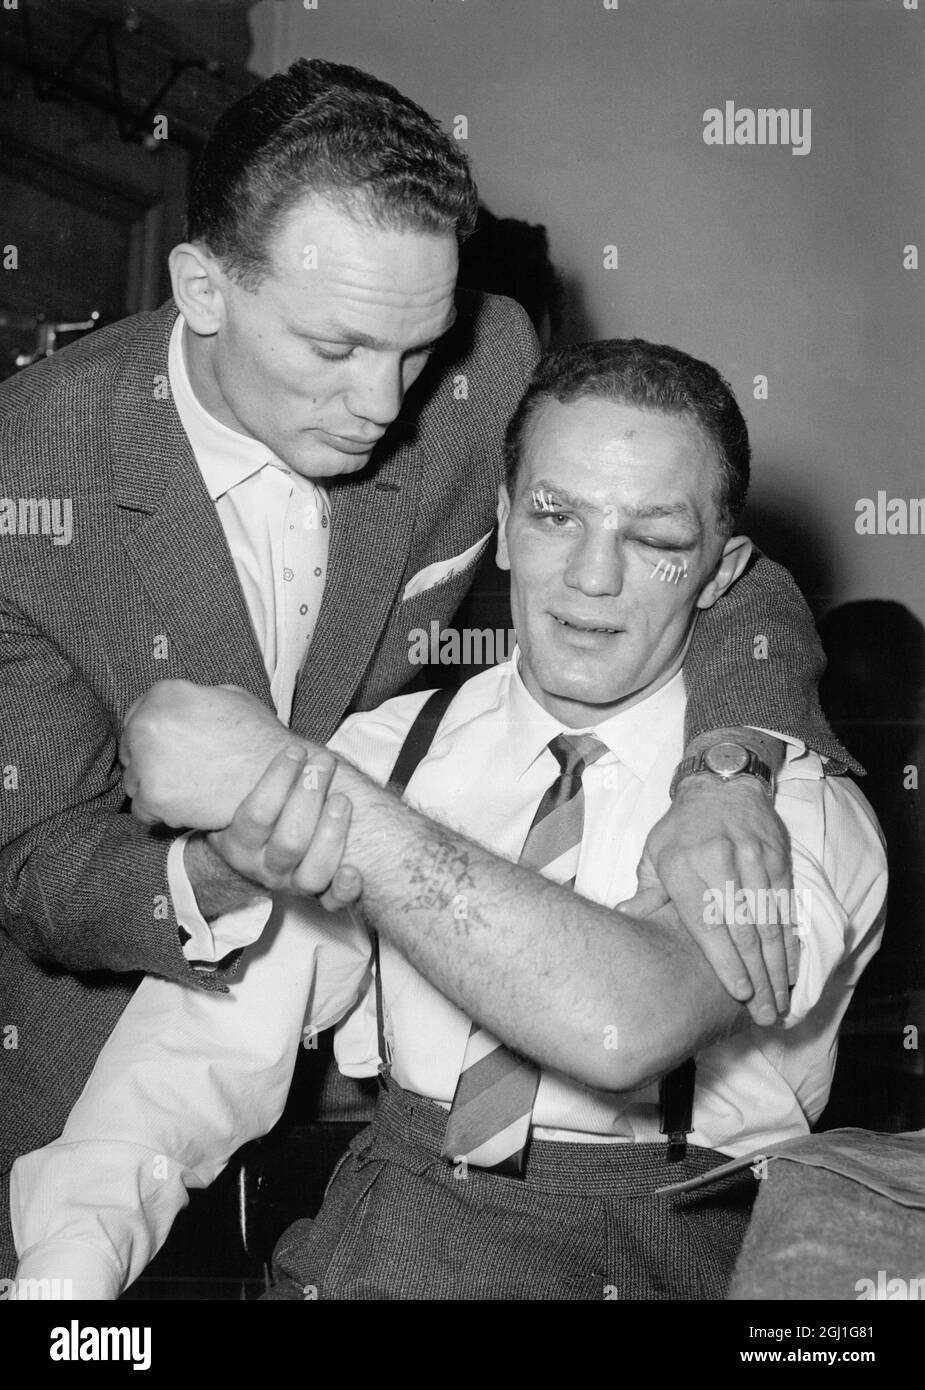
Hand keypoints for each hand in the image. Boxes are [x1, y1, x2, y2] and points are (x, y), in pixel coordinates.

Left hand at [121, 680, 313, 829]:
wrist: (277, 777)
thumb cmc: (259, 739)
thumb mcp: (231, 698)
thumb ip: (196, 698)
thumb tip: (182, 706)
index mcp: (165, 694)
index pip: (137, 715)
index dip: (151, 735)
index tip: (163, 747)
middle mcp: (148, 724)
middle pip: (130, 749)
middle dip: (149, 761)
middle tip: (178, 771)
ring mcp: (147, 762)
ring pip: (133, 780)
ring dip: (154, 787)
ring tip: (188, 789)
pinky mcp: (153, 797)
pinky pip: (141, 810)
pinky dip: (161, 813)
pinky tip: (186, 806)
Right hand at [204, 743, 360, 903]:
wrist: (255, 857)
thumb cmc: (256, 810)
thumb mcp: (233, 794)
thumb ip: (236, 766)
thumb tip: (218, 706)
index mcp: (237, 843)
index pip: (256, 814)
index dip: (278, 779)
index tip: (295, 750)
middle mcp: (263, 866)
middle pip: (290, 841)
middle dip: (310, 797)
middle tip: (323, 763)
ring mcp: (291, 883)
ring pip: (313, 871)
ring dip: (332, 834)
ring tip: (342, 800)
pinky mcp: (317, 896)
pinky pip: (331, 903)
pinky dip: (345, 889)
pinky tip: (355, 869)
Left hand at [628, 775, 798, 1025]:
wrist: (722, 783)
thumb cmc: (681, 828)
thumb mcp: (654, 853)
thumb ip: (646, 891)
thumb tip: (625, 919)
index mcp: (685, 867)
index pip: (708, 922)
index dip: (726, 960)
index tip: (738, 992)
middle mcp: (721, 864)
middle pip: (743, 929)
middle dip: (757, 976)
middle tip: (764, 1013)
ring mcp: (754, 861)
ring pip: (770, 922)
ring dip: (778, 966)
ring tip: (781, 1001)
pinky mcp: (778, 859)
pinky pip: (786, 906)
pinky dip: (791, 940)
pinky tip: (793, 968)